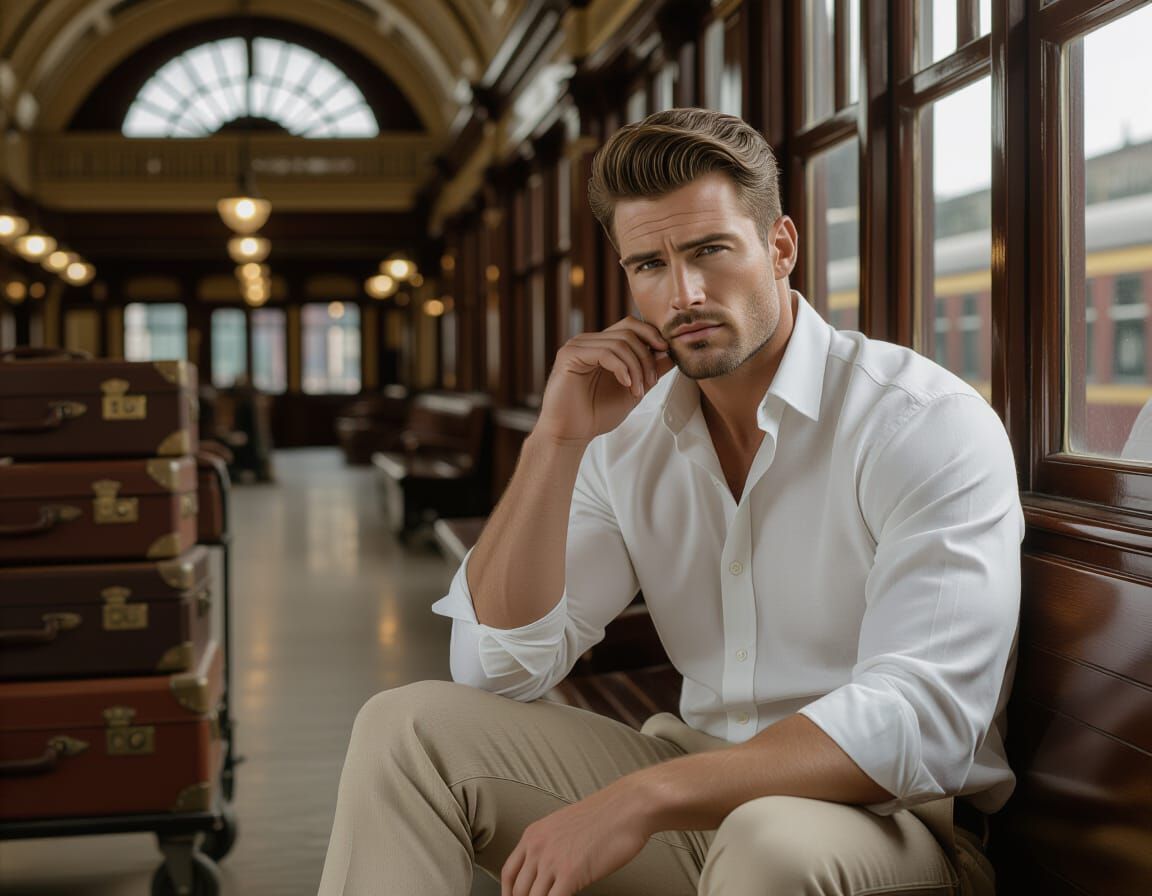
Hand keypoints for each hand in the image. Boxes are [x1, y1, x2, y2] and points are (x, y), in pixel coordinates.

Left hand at [500, 782, 652, 895]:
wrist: (628, 806)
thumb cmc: (606, 815)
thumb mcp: (566, 826)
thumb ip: (552, 847)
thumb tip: (548, 872)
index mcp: (534, 833)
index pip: (509, 872)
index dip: (509, 893)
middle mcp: (538, 846)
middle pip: (519, 890)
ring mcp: (552, 860)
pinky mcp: (570, 874)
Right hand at [534, 317, 673, 444]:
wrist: (570, 434)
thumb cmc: (596, 415)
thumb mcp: (633, 390)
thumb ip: (650, 372)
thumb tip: (671, 355)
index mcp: (602, 346)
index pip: (631, 326)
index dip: (652, 336)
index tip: (666, 354)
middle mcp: (589, 341)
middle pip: (629, 330)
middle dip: (647, 356)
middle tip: (651, 382)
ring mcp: (577, 345)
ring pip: (620, 343)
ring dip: (636, 368)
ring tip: (637, 391)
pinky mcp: (569, 355)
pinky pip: (605, 352)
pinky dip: (621, 368)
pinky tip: (626, 385)